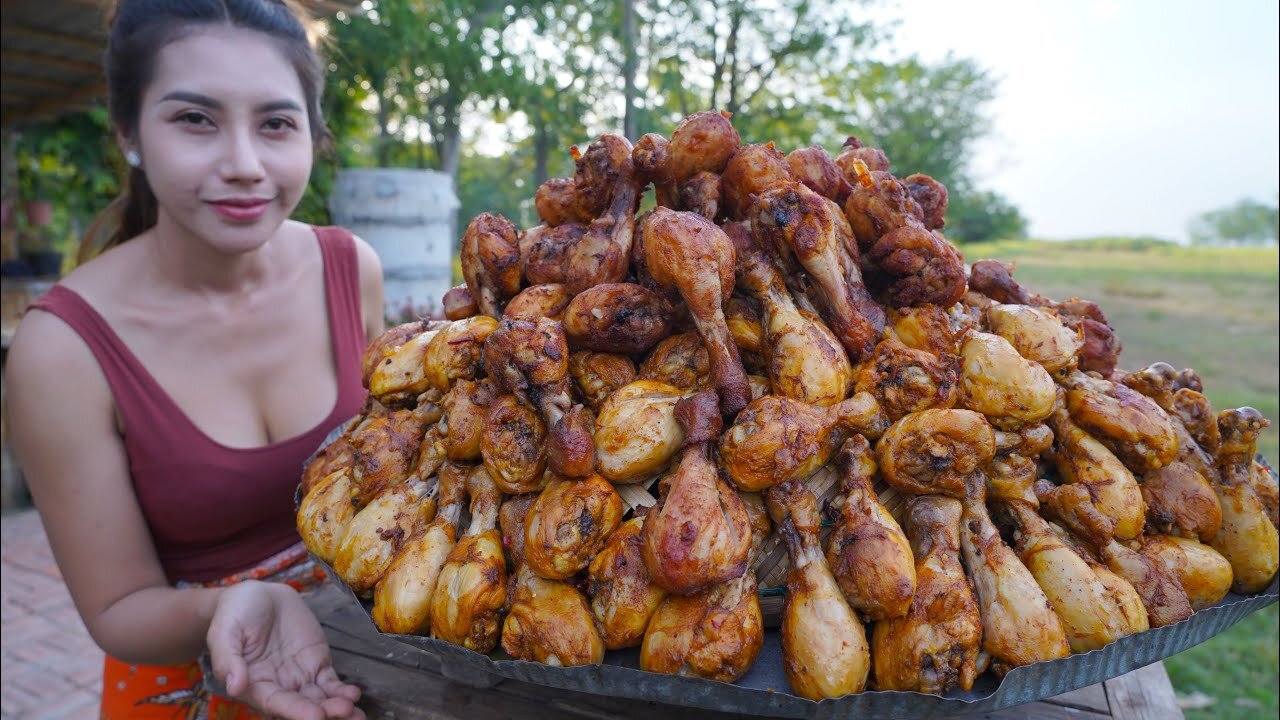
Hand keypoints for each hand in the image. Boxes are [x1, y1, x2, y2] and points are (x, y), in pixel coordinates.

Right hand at [208, 581, 364, 719]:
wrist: (257, 595)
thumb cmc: (234, 615)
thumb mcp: (224, 633)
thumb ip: (228, 660)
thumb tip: (235, 686)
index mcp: (253, 685)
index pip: (276, 703)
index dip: (296, 710)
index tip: (315, 716)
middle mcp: (278, 686)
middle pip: (303, 705)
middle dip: (324, 711)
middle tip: (344, 712)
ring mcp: (299, 676)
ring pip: (320, 698)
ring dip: (337, 706)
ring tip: (354, 711)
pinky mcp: (316, 663)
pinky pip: (330, 682)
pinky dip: (342, 690)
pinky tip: (354, 695)